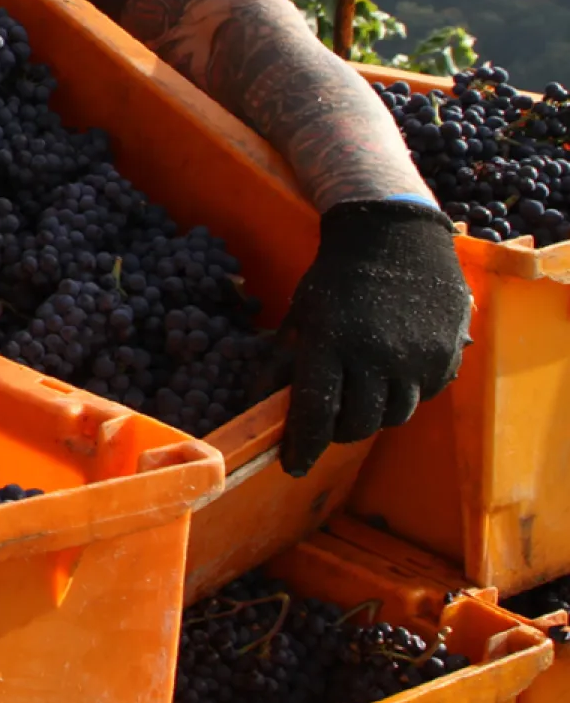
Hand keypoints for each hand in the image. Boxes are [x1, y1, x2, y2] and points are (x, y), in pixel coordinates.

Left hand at [280, 198, 471, 475]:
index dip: (303, 446)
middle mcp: (376, 355)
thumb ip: (280, 363)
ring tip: (359, 392)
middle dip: (337, 432)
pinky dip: (402, 395)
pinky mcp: (446, 358)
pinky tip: (390, 371)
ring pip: (392, 417)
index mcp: (331, 342)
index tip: (292, 466)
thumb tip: (256, 406)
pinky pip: (421, 397)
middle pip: (357, 425)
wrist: (394, 236)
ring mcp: (416, 358)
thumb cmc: (335, 279)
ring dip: (371, 415)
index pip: (316, 412)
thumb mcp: (300, 316)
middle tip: (327, 423)